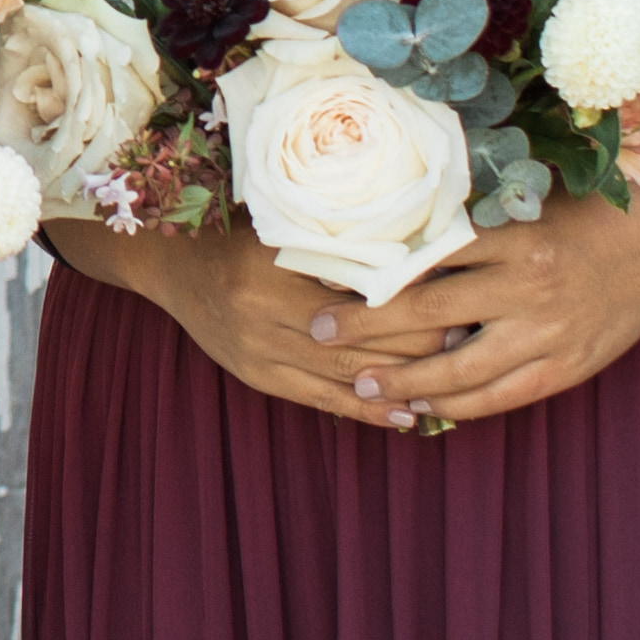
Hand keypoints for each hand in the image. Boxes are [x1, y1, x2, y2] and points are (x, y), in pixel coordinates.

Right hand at [52, 209, 458, 427]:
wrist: (171, 264)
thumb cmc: (236, 231)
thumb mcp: (284, 223)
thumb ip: (339, 238)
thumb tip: (418, 248)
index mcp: (271, 270)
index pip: (357, 297)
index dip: (412, 304)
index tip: (457, 300)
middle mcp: (261, 317)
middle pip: (356, 343)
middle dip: (416, 349)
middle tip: (469, 342)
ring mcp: (257, 354)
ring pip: (344, 378)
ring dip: (399, 385)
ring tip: (449, 385)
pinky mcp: (257, 378)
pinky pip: (320, 402)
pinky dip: (365, 410)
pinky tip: (403, 416)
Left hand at [320, 179, 639, 427]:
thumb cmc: (585, 215)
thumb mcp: (526, 203)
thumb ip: (467, 221)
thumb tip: (388, 232)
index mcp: (509, 233)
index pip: (423, 255)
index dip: (368, 270)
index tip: (321, 275)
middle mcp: (525, 283)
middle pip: (426, 311)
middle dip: (365, 325)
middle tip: (318, 331)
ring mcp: (547, 331)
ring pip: (458, 369)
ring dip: (404, 381)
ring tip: (362, 385)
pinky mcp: (566, 367)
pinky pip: (499, 397)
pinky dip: (458, 406)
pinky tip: (423, 408)